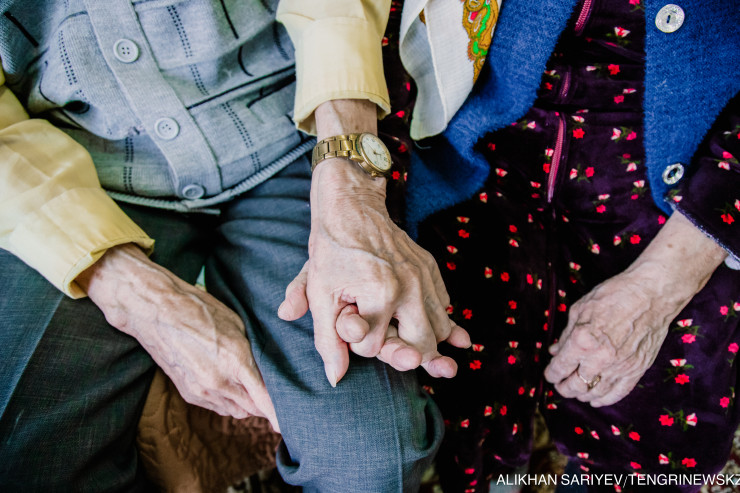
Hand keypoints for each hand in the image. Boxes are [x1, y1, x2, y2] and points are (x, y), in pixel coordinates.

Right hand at [77, 244, 278, 429]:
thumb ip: (254, 352)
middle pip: (253, 409)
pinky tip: (234, 389)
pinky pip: (218, 408)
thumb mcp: (237, 325)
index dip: (279, 413)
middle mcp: (218, 382)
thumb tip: (269, 370)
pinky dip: (230, 403)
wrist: (155, 312)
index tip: (290, 421)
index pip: (264, 399)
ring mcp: (201, 390)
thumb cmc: (199, 309)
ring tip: (256, 392)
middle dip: (266, 406)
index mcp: (235, 361)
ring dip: (249, 405)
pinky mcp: (189, 393)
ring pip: (236, 411)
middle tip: (278, 398)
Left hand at [278, 100, 469, 385]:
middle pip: (419, 347)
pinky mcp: (431, 269)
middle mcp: (409, 286)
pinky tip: (445, 334)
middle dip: (405, 355)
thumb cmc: (331, 250)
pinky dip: (443, 323)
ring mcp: (424, 277)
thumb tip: (335, 379)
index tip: (347, 325)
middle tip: (400, 356)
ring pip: (440, 330)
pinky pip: (444, 307)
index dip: (357, 342)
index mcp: (379, 293)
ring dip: (431, 345)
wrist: (351, 206)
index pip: (373, 347)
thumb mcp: (319, 292)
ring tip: (430, 358)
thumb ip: (327, 339)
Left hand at [544, 212, 726, 406]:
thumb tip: (555, 351)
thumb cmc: (614, 295)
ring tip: (576, 392)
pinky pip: (619, 393)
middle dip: (564, 388)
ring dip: (582, 395)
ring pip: (596, 392)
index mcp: (582, 341)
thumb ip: (566, 334)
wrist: (652, 295)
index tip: (550, 375)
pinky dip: (605, 399)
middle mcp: (600, 358)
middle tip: (560, 385)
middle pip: (576, 385)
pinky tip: (596, 399)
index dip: (551, 374)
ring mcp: (620, 366)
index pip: (560, 367)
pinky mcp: (637, 369)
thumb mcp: (580, 309)